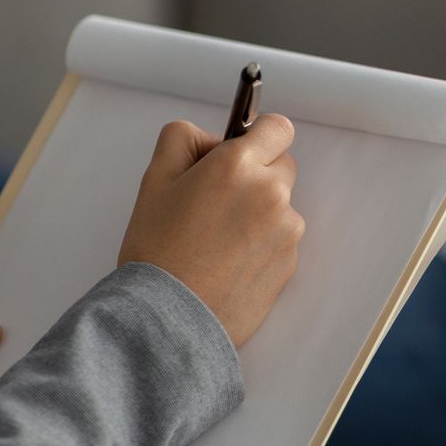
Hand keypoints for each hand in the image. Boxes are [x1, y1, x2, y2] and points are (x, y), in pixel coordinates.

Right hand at [117, 115, 303, 349]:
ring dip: (259, 212)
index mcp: (238, 165)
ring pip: (281, 206)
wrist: (168, 318)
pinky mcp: (291, 262)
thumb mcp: (155, 180)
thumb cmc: (157, 250)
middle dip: (257, 175)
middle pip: (282, 166)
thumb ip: (182, 140)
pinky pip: (281, 240)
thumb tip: (211, 137)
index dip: (260, 136)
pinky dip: (263, 244)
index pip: (277, 128)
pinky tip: (229, 261)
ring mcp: (286, 230)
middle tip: (216, 201)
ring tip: (217, 239)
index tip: (243, 149)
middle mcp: (270, 193)